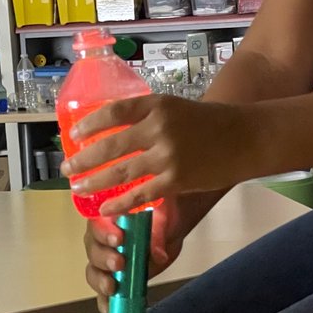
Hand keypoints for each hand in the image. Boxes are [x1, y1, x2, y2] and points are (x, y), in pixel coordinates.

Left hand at [62, 93, 254, 218]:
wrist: (245, 138)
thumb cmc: (210, 123)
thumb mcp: (176, 109)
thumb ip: (148, 119)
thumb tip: (113, 135)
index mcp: (157, 105)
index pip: (114, 111)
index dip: (90, 124)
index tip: (74, 135)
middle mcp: (160, 127)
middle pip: (111, 145)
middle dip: (84, 159)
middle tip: (67, 168)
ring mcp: (168, 155)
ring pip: (121, 172)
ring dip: (95, 181)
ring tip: (78, 187)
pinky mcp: (177, 179)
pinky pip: (141, 194)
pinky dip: (121, 202)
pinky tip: (107, 207)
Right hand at [83, 200, 184, 312]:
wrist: (169, 233)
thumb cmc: (160, 219)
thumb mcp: (162, 219)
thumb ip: (157, 234)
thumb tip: (158, 255)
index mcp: (108, 219)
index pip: (98, 225)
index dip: (105, 233)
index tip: (119, 240)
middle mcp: (101, 241)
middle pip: (93, 251)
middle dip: (105, 259)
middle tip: (119, 263)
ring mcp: (105, 262)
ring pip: (94, 273)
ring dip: (102, 281)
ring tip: (113, 287)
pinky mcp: (114, 280)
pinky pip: (103, 294)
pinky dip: (106, 303)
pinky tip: (111, 311)